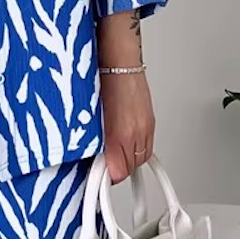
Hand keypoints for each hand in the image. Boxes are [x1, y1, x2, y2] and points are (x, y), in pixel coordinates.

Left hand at [100, 70, 155, 184]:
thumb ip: (91, 142)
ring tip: (113, 153)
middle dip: (116, 169)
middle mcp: (137, 132)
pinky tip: (124, 142)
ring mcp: (146, 126)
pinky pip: (146, 144)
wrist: (117, 60)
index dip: (105, 178)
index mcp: (119, 134)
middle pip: (130, 168)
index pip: (118, 173)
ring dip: (127, 159)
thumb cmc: (100, 82)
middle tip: (103, 165)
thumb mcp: (88, 117)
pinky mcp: (151, 120)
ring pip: (141, 158)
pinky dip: (135, 147)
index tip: (97, 177)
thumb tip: (89, 159)